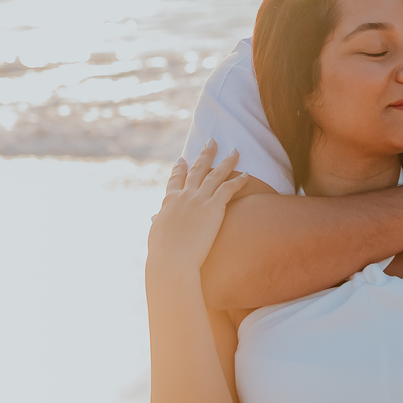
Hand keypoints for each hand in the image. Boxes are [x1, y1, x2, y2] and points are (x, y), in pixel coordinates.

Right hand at [146, 141, 247, 282]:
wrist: (172, 261)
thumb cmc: (162, 254)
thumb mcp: (156, 234)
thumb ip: (158, 222)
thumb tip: (154, 218)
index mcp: (169, 202)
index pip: (175, 180)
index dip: (179, 169)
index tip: (182, 159)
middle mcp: (184, 196)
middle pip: (197, 169)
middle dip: (205, 154)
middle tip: (212, 141)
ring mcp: (199, 200)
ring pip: (216, 174)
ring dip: (227, 161)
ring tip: (236, 151)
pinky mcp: (213, 207)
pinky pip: (229, 189)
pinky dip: (239, 181)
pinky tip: (247, 175)